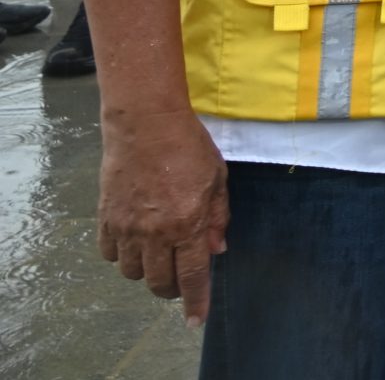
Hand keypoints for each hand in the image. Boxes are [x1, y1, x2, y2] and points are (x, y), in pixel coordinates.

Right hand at [98, 108, 228, 326]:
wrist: (146, 124)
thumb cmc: (188, 146)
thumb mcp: (217, 179)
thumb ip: (218, 218)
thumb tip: (217, 250)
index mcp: (187, 223)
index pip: (193, 275)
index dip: (195, 301)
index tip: (195, 321)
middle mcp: (155, 232)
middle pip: (160, 282)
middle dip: (172, 289)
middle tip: (180, 278)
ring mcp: (127, 227)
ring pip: (134, 273)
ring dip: (148, 271)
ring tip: (160, 253)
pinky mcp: (106, 219)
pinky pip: (111, 255)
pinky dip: (124, 255)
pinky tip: (136, 241)